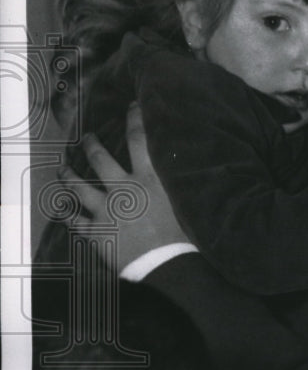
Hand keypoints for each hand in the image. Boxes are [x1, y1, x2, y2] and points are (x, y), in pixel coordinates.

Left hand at [58, 105, 188, 269]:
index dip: (134, 119)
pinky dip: (69, 216)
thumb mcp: (183, 201)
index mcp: (147, 179)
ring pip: (79, 187)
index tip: (131, 106)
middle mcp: (123, 189)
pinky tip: (63, 212)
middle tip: (86, 137)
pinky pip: (76, 222)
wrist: (165, 263)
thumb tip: (183, 163)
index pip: (138, 140)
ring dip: (68, 176)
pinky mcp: (96, 232)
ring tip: (62, 168)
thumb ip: (175, 182)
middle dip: (91, 144)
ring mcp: (105, 210)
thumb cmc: (182, 234)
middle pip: (100, 159)